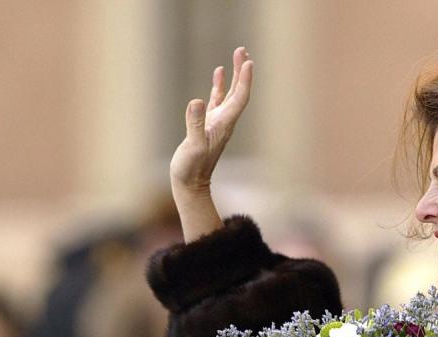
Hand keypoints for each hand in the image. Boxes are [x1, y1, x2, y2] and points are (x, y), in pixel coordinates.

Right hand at [170, 47, 253, 197]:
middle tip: (242, 50)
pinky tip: (218, 73)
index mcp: (224, 125)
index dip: (245, 80)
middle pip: (239, 92)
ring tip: (236, 55)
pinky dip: (219, 86)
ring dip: (234, 75)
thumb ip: (195, 125)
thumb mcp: (193, 146)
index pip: (239, 98)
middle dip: (242, 71)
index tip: (248, 61)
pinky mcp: (207, 125)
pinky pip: (217, 100)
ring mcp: (217, 123)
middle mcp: (225, 122)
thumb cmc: (191, 169)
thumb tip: (197, 102)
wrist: (190, 185)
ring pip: (230, 94)